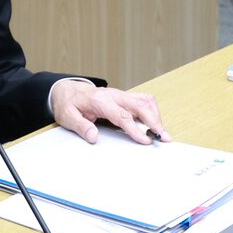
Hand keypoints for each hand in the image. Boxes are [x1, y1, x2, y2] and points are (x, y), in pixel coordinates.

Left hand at [50, 80, 169, 144]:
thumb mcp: (67, 117)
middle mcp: (114, 95)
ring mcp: (120, 95)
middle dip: (155, 121)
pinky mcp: (124, 97)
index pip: (122, 115)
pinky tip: (154, 124)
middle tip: (164, 137)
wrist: (67, 91)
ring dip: (156, 115)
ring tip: (161, 133)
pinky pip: (143, 100)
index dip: (135, 129)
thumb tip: (93, 136)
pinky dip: (152, 111)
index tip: (145, 140)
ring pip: (145, 100)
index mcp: (100, 100)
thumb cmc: (69, 104)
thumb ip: (81, 126)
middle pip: (140, 105)